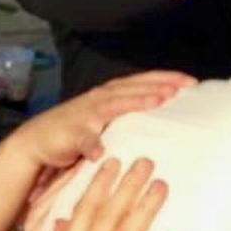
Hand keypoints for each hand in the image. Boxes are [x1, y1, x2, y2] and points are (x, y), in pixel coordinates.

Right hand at [10, 71, 195, 171]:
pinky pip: (84, 139)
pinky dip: (92, 144)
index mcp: (113, 94)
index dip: (167, 78)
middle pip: (133, 87)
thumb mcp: (111, 120)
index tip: (191, 81)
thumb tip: (168, 114)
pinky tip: (100, 151)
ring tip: (157, 101)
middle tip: (180, 88)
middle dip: (157, 85)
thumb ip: (133, 114)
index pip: (144, 81)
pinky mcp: (71, 134)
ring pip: (113, 105)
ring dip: (135, 101)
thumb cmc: (81, 130)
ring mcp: (85, 114)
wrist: (38, 141)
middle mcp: (101, 99)